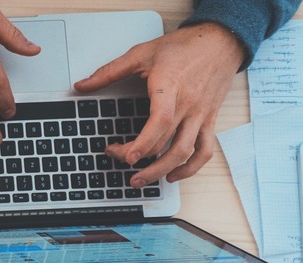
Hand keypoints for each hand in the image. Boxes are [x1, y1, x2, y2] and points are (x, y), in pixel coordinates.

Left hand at [74, 23, 245, 186]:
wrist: (220, 41)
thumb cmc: (183, 47)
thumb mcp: (142, 53)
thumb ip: (109, 71)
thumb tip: (81, 85)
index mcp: (170, 87)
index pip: (161, 121)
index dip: (144, 143)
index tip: (126, 156)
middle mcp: (188, 104)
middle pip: (166, 142)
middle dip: (140, 158)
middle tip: (118, 159)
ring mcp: (200, 115)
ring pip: (185, 152)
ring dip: (162, 171)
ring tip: (141, 180)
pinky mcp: (209, 120)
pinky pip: (205, 150)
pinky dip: (191, 168)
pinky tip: (173, 175)